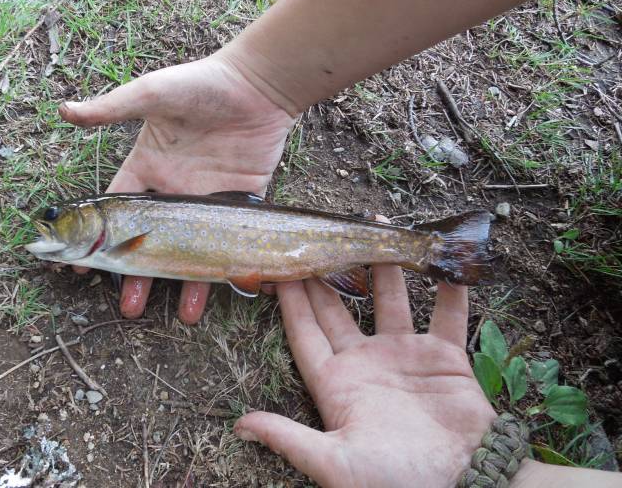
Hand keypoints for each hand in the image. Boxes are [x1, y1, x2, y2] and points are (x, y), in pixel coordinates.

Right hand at [59, 53, 294, 323]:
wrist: (259, 84)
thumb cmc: (201, 85)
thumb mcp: (152, 94)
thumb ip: (111, 109)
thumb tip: (64, 110)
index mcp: (147, 167)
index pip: (116, 212)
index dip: (99, 241)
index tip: (81, 268)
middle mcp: (173, 190)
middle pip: (150, 243)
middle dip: (139, 275)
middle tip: (130, 307)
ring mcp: (205, 200)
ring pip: (190, 250)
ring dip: (184, 282)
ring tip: (180, 314)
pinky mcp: (239, 203)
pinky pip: (229, 241)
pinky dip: (225, 267)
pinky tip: (221, 292)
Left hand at [234, 221, 496, 487]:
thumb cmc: (395, 482)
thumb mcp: (335, 463)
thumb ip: (289, 439)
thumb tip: (239, 426)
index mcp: (336, 383)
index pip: (305, 331)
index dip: (291, 299)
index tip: (276, 264)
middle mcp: (366, 362)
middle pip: (341, 306)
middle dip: (329, 270)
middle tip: (319, 232)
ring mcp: (406, 355)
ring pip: (391, 298)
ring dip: (386, 265)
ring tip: (377, 225)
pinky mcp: (445, 358)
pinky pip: (447, 314)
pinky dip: (449, 288)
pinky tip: (444, 257)